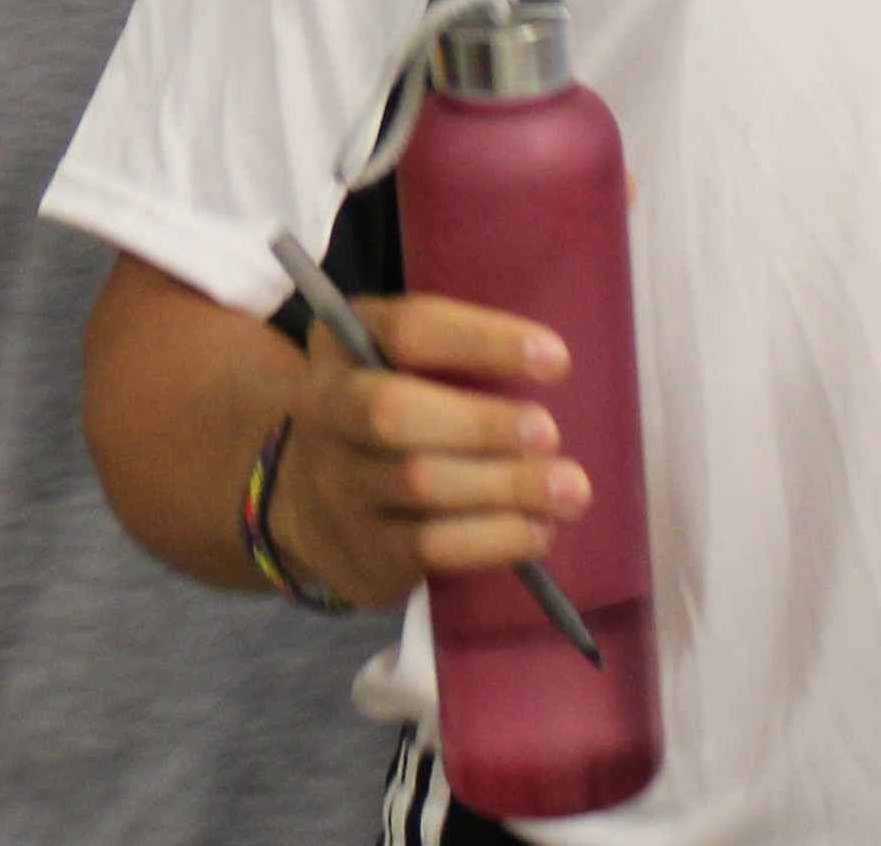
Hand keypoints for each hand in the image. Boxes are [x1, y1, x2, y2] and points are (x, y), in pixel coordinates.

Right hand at [264, 295, 590, 607]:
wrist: (311, 503)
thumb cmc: (390, 416)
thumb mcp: (403, 366)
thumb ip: (459, 359)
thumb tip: (549, 368)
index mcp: (342, 344)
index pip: (409, 330)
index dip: (484, 342)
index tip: (557, 360)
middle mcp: (325, 410)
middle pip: (393, 413)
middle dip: (482, 424)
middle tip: (549, 434)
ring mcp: (337, 485)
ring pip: (419, 483)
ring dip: (504, 486)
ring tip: (569, 490)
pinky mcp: (362, 549)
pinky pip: (430, 544)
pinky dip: (495, 538)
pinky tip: (539, 531)